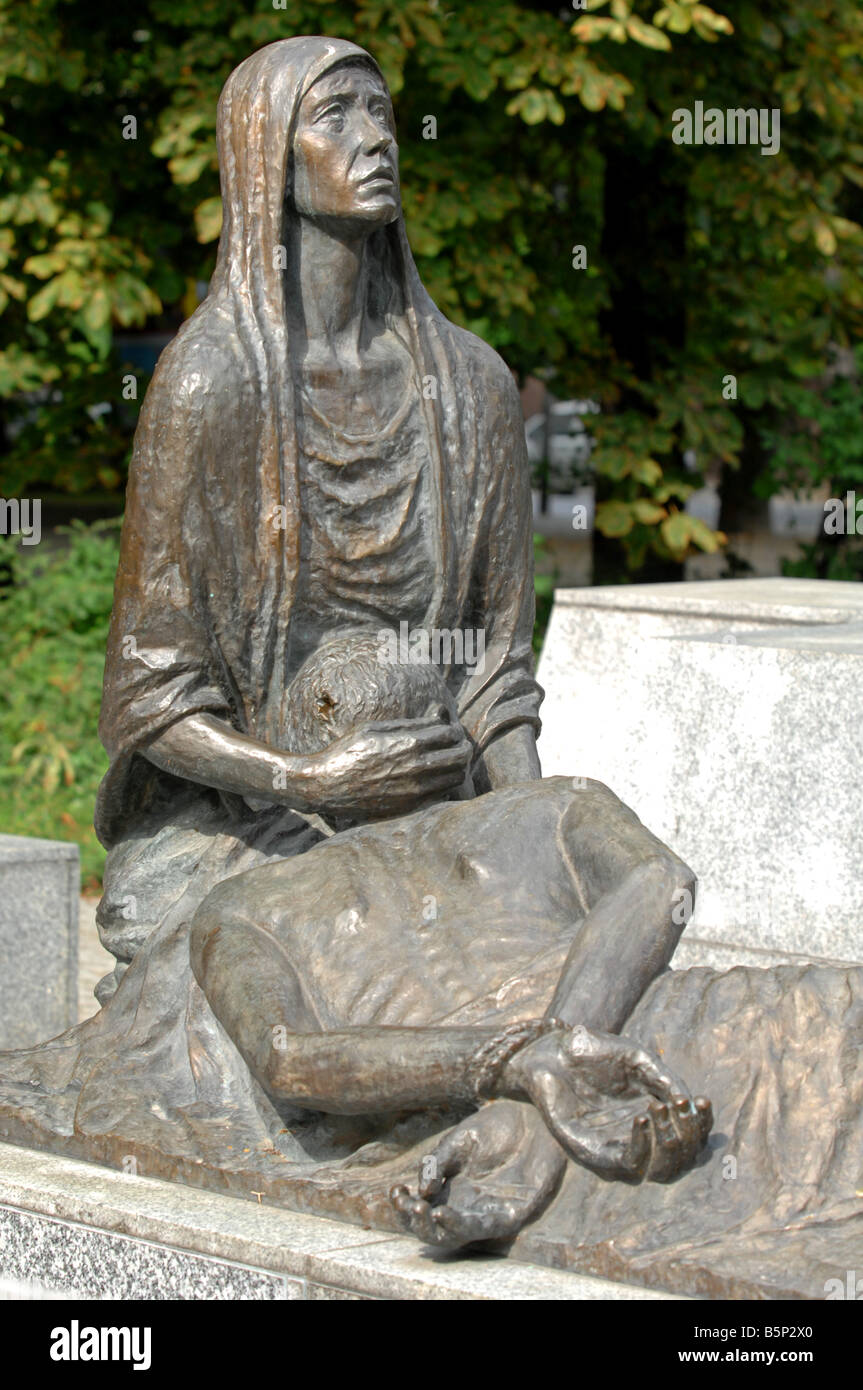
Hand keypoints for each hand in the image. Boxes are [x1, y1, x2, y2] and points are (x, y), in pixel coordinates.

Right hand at [306, 716, 471, 817]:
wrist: (326, 785)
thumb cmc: (349, 750)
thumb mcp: (376, 728)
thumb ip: (411, 723)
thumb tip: (439, 714)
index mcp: (409, 743)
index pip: (451, 733)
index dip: (454, 729)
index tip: (448, 729)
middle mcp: (417, 768)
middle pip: (461, 756)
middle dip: (463, 747)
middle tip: (455, 744)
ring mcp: (415, 790)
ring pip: (457, 778)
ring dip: (458, 767)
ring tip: (447, 761)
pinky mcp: (410, 807)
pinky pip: (442, 794)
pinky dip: (445, 784)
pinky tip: (434, 777)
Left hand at [502, 1024, 712, 1182]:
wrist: (550, 1050)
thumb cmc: (593, 1055)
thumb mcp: (638, 1061)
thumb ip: (665, 1081)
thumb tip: (693, 1106)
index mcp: (652, 1122)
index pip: (689, 1141)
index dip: (702, 1126)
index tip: (704, 1101)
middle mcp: (637, 1143)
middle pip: (679, 1163)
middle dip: (689, 1137)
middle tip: (679, 1105)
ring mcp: (614, 1152)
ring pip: (658, 1172)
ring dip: (669, 1143)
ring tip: (660, 1108)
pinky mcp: (591, 1154)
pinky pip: (625, 1165)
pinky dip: (641, 1145)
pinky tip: (642, 1117)